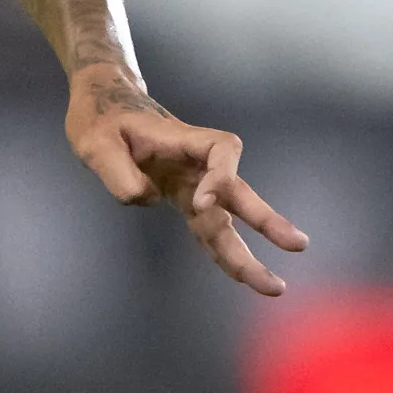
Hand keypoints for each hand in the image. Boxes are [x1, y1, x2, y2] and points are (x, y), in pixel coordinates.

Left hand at [66, 65, 308, 295]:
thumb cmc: (101, 118)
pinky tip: (242, 275)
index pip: (221, 150)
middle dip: (265, 220)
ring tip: (274, 286)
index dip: (220, 177)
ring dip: (246, 251)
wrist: (105, 106)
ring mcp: (191, 181)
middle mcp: (195, 162)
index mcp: (181, 138)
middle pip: (237, 192)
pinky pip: (206, 226)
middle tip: (297, 245)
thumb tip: (149, 199)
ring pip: (226, 218)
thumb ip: (118, 172)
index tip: (200, 202)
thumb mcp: (95, 143)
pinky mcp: (182, 196)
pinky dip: (220, 250)